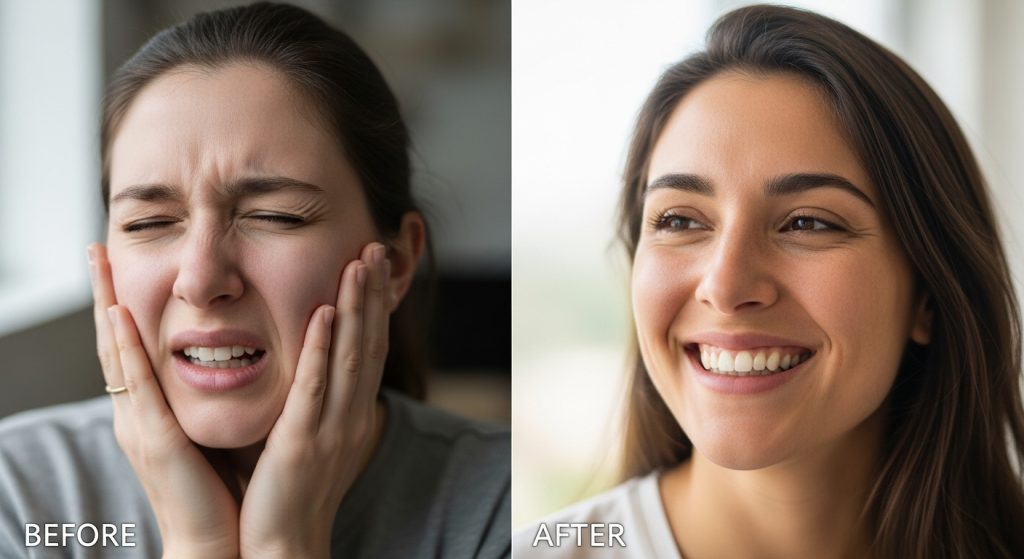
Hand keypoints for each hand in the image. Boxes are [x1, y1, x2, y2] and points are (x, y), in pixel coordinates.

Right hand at [89, 244, 240, 558]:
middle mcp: (135, 415)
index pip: (130, 348)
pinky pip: (138, 387)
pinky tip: (120, 315)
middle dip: (102, 294)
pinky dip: (126, 349)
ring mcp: (139, 426)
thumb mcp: (204, 433)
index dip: (118, 306)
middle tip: (93, 249)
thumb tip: (224, 364)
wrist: (215, 543)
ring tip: (99, 262)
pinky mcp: (155, 440)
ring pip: (116, 355)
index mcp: (150, 413)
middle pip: (112, 343)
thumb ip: (203, 401)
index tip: (115, 264)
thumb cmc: (218, 491)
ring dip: (106, 304)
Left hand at [238, 242, 390, 557]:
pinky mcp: (301, 442)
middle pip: (368, 344)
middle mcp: (350, 417)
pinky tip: (324, 313)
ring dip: (354, 307)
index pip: (369, 349)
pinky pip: (314, 387)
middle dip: (371, 294)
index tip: (371, 265)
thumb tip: (315, 367)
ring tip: (357, 262)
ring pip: (348, 356)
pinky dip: (321, 348)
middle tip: (374, 246)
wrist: (282, 548)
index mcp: (352, 415)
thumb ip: (316, 402)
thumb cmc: (288, 495)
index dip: (373, 306)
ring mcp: (330, 429)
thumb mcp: (313, 440)